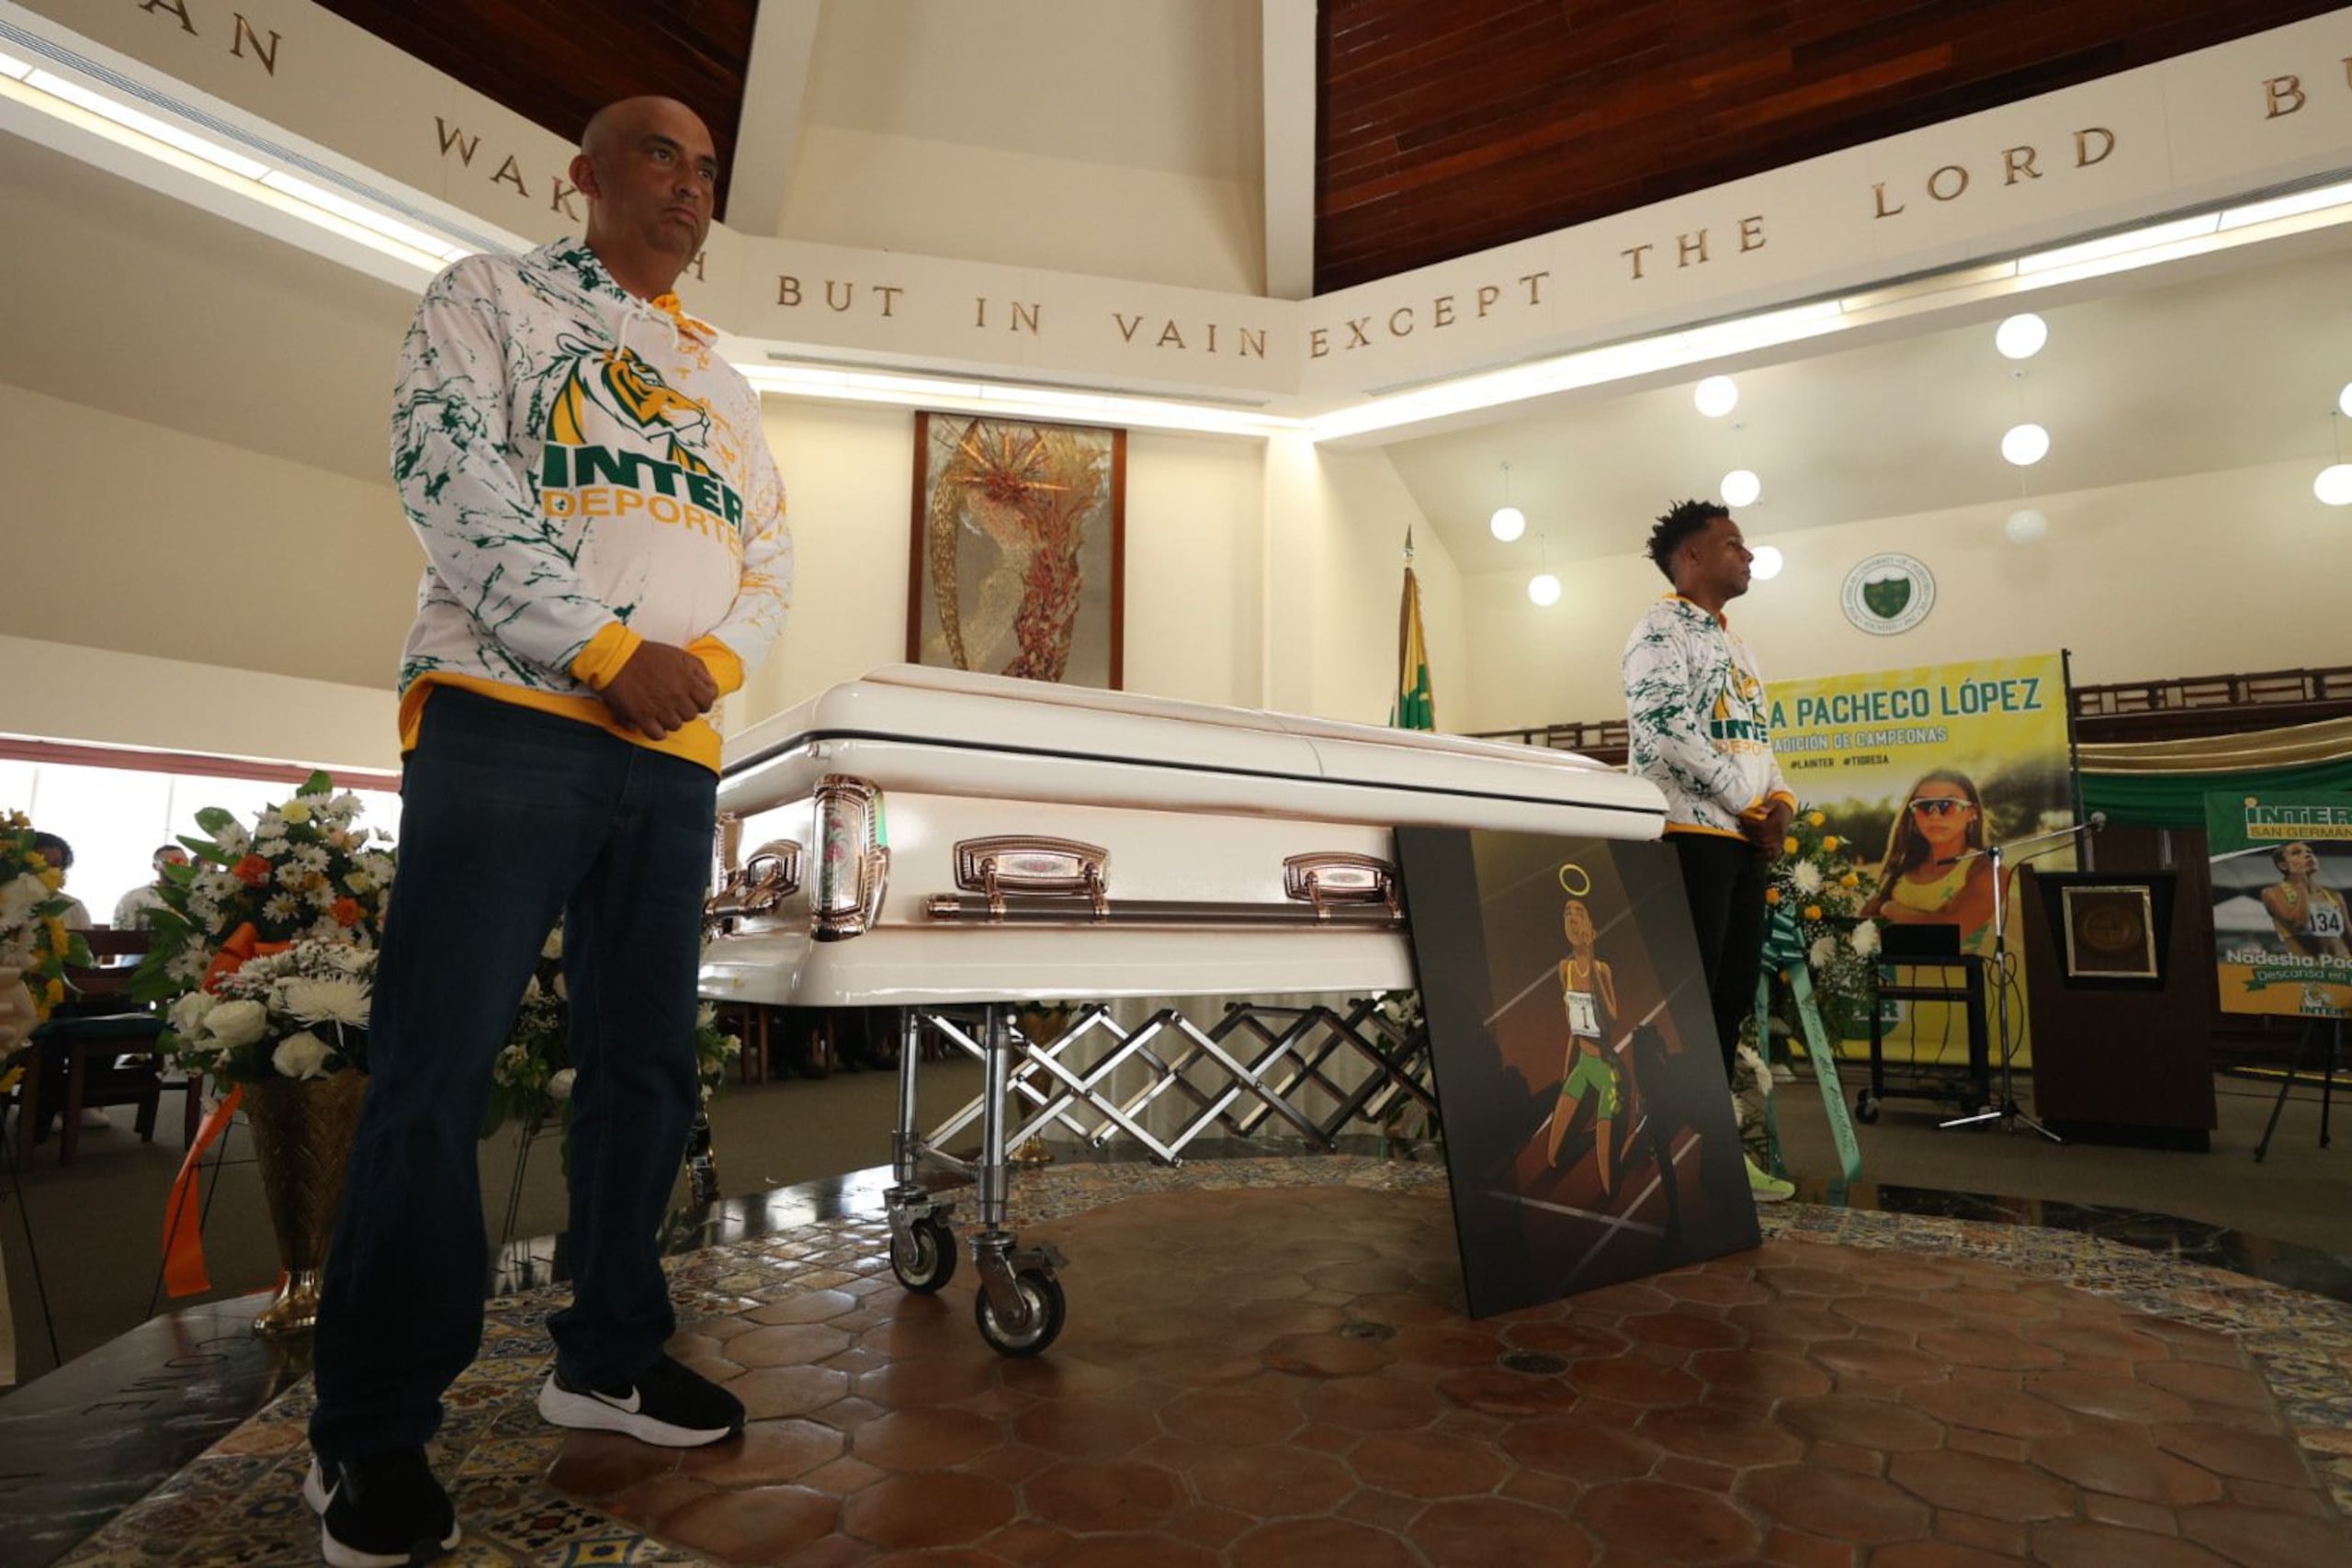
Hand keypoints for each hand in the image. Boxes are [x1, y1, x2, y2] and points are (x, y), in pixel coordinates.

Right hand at [599, 641, 717, 739]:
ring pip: (676, 726)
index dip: (703, 701)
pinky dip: (657, 731)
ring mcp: (660, 708)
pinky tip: (653, 722)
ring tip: (662, 710)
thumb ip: (699, 669)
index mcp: (688, 680)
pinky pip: (658, 734)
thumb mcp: (679, 654)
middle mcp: (676, 696)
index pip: (708, 701)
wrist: (616, 657)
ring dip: (670, 719)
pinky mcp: (643, 717)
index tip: (696, 700)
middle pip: (691, 715)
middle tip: (675, 703)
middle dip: (685, 709)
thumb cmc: (645, 654)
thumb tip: (709, 684)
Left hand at [1743, 799, 1792, 857]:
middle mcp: (1780, 833)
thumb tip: (1760, 809)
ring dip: (1752, 840)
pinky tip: (1755, 855)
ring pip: (1764, 844)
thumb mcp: (1774, 803)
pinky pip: (1773, 853)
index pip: (1761, 826)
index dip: (1750, 824)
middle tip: (1740, 825)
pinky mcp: (1779, 844)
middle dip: (1748, 831)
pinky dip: (1764, 856)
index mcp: (1778, 822)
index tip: (1742, 819)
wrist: (1788, 813)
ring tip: (1744, 833)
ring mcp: (1780, 839)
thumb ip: (1768, 806)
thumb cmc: (1778, 807)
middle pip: (1761, 836)